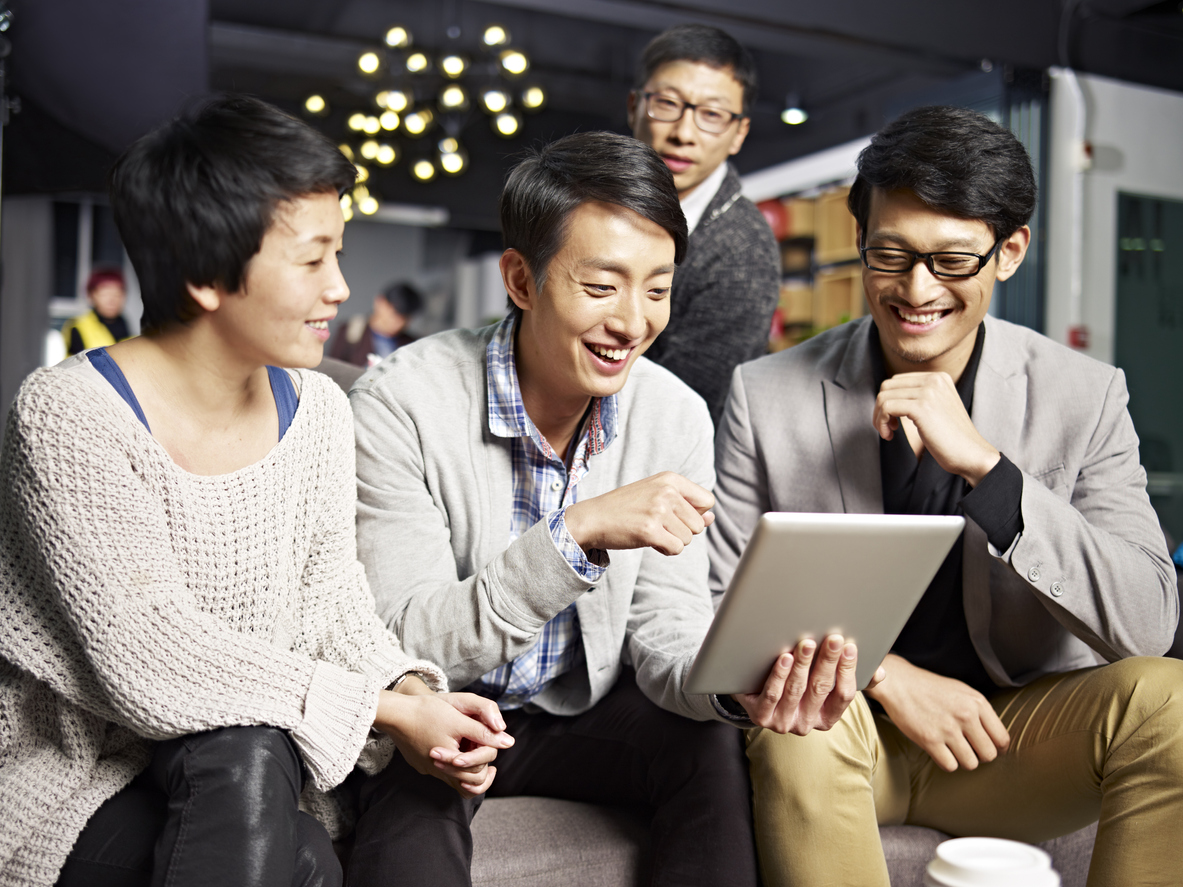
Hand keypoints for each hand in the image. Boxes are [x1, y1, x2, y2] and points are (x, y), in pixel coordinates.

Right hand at [374, 681, 513, 795]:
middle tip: (490, 760)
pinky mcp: (421, 765)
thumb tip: (508, 742)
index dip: (487, 759)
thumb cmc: (426, 713)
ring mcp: (428, 770)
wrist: (395, 713)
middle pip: (468, 782)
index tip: (494, 750)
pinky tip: (455, 749)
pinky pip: (442, 771)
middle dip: (480, 769)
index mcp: (450, 763)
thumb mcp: (458, 719)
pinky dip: (452, 765)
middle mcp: (438, 772)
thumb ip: (483, 732)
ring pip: (454, 780)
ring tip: (476, 754)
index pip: (478, 773)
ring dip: (467, 768)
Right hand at [563, 471, 713, 555]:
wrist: (593, 518)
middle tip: (658, 525)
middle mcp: (667, 492)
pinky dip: (666, 550)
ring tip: (651, 531)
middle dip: (683, 531)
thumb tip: (711, 518)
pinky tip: (650, 541)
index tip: (676, 516)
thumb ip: (687, 506)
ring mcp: (658, 510)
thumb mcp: (657, 496)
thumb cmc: (626, 508)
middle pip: (699, 524)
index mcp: (670, 479)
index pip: (707, 501)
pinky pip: (676, 549)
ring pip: (688, 538)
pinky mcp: (649, 530)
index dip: (696, 514)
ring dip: (673, 541)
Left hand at [734, 635, 883, 734]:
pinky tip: (784, 658)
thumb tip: (879, 673)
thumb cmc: (799, 685)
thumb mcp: (825, 685)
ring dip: (803, 665)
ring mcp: (783, 722)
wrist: (756, 696)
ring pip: (796, 691)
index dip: (848, 671)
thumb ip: (854, 679)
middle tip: (832, 639)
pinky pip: (772, 695)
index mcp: (827, 717)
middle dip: (827, 661)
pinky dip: (779, 676)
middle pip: (820, 689)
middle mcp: (806, 724)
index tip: (850, 647)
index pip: (843, 695)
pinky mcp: (761, 716)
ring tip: (807, 643)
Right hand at [866, 654, 1009, 771]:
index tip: (988, 749)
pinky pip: (950, 766)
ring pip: (971, 763)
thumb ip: (980, 712)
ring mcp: (948, 728)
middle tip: (968, 749)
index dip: (997, 749)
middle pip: (989, 755)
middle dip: (979, 755)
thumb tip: (995, 737)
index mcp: (977, 702)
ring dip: (962, 760)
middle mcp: (966, 715)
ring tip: (952, 749)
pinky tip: (939, 750)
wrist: (899, 682)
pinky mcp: (930, 740)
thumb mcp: (962, 691)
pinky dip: (946, 762)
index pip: (1001, 739)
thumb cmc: (930, 688)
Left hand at [873, 372, 999, 485]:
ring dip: (879, 418)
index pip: (897, 381)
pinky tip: (890, 436)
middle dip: (880, 409)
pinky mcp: (922, 407)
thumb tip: (886, 397)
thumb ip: (918, 397)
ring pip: (884, 397)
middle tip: (887, 428)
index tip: (893, 421)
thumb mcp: (936, 408)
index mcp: (938, 377)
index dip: (888, 401)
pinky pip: (887, 407)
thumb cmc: (952, 438)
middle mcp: (933, 380)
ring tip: (889, 433)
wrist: (971, 454)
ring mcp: (928, 391)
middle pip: (887, 387)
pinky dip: (882, 423)